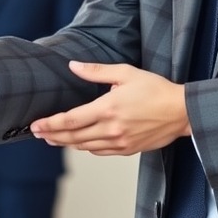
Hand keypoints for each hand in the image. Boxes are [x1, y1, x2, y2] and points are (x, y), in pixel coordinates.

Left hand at [29, 61, 189, 155]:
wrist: (181, 112)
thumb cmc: (156, 89)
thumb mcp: (125, 72)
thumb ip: (96, 71)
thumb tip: (72, 66)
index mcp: (108, 108)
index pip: (71, 120)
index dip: (51, 124)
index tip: (36, 125)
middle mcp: (112, 128)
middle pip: (73, 137)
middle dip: (53, 135)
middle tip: (37, 133)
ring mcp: (119, 142)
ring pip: (85, 146)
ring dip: (66, 143)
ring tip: (53, 138)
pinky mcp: (127, 149)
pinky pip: (100, 151)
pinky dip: (86, 147)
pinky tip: (79, 143)